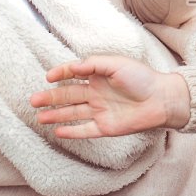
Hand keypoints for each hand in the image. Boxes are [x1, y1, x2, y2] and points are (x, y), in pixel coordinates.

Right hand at [30, 54, 191, 138]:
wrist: (161, 100)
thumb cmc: (142, 78)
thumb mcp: (117, 64)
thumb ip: (94, 64)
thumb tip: (73, 66)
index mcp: (99, 76)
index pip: (74, 74)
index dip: (60, 74)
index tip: (48, 77)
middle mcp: (96, 93)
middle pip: (68, 95)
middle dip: (50, 98)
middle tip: (33, 101)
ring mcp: (100, 111)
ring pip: (73, 113)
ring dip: (56, 115)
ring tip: (39, 117)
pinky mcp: (106, 127)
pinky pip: (85, 130)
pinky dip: (72, 131)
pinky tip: (57, 131)